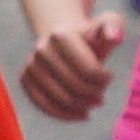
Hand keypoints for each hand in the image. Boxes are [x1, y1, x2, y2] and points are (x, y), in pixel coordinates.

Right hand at [17, 3, 127, 120]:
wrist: (65, 40)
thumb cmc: (91, 37)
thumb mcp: (107, 24)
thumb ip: (114, 25)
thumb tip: (113, 37)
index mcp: (61, 36)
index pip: (89, 71)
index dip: (104, 79)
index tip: (108, 75)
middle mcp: (41, 49)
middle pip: (75, 87)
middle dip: (94, 94)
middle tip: (101, 93)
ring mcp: (31, 64)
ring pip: (61, 99)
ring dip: (83, 106)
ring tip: (93, 102)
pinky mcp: (25, 79)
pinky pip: (45, 106)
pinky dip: (66, 115)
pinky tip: (81, 113)